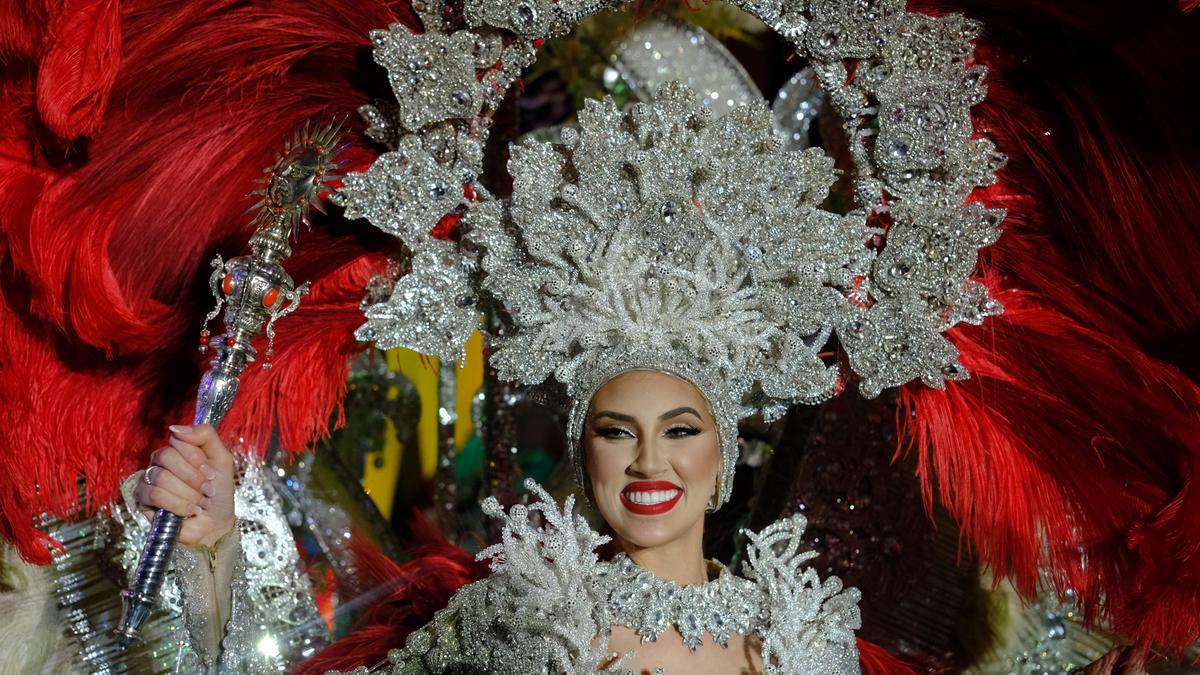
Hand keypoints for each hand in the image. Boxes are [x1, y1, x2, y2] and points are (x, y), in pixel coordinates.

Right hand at [134, 424, 235, 547]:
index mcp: (177, 449)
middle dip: (193, 477)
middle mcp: (159, 462)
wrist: (215, 522)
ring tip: (199, 502)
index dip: (196, 458)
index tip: (210, 473)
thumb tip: (176, 428)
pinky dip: (177, 505)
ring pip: (161, 478)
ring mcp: (149, 480)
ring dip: (188, 494)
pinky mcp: (143, 500)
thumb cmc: (218, 492)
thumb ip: (205, 435)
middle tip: (206, 489)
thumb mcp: (222, 459)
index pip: (177, 439)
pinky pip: (155, 495)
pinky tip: (188, 511)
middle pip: (166, 456)